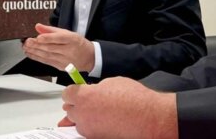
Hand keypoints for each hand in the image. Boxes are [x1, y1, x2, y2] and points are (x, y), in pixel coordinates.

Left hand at [23, 23, 94, 71]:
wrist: (89, 57)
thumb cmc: (78, 43)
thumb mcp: (68, 33)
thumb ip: (51, 30)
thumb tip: (38, 26)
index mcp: (71, 39)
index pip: (59, 38)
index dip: (48, 38)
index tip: (38, 37)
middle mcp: (68, 50)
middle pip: (50, 48)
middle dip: (36, 45)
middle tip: (27, 42)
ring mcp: (65, 60)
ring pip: (47, 56)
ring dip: (34, 52)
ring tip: (26, 47)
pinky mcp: (61, 66)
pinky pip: (47, 62)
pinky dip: (37, 58)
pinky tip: (31, 54)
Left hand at [59, 77, 177, 138]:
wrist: (148, 117)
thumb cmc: (134, 99)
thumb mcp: (112, 82)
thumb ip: (97, 88)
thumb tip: (92, 91)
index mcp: (84, 96)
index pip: (67, 93)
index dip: (73, 91)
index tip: (76, 91)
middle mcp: (82, 114)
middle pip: (69, 109)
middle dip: (77, 104)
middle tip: (88, 101)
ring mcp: (89, 129)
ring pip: (78, 122)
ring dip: (84, 117)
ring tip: (99, 112)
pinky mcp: (96, 138)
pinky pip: (88, 131)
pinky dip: (93, 126)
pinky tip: (104, 121)